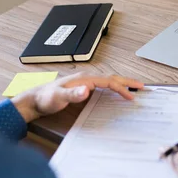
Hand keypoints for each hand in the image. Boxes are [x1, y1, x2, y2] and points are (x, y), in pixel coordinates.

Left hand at [12, 73, 143, 122]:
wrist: (35, 100)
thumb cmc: (46, 98)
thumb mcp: (58, 97)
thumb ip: (72, 94)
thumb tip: (86, 90)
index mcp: (84, 78)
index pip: (108, 81)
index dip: (121, 88)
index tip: (131, 96)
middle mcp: (86, 78)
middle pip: (111, 78)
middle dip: (127, 82)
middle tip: (142, 86)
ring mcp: (85, 82)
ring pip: (108, 81)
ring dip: (122, 84)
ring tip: (134, 88)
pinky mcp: (83, 88)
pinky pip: (103, 86)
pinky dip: (114, 88)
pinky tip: (116, 93)